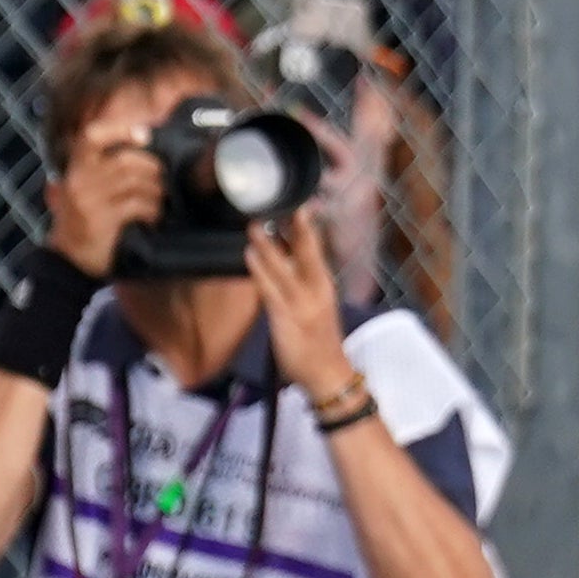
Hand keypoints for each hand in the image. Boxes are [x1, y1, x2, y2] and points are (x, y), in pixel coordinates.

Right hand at [45, 117, 165, 277]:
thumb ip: (104, 170)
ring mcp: (88, 200)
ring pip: (136, 182)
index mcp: (75, 169)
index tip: (143, 135)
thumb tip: (143, 144)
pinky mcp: (101, 220)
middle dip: (153, 170)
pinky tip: (153, 219)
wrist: (68, 258)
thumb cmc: (85, 220)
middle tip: (162, 183)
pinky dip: (153, 211)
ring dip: (157, 193)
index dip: (119, 130)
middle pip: (125, 161)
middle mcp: (78, 181)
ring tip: (160, 203)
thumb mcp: (85, 190)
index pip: (91, 137)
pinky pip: (137, 205)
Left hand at [250, 205, 355, 399]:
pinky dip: (260, 270)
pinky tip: (250, 255)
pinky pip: (270, 289)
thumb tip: (280, 257)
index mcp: (324, 284)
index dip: (307, 225)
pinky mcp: (286, 317)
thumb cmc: (319, 341)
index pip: (315, 248)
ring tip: (253, 225)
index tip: (298, 203)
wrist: (328, 374)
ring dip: (267, 244)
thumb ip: (300, 282)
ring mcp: (302, 303)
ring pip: (283, 267)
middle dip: (293, 226)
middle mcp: (317, 289)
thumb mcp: (316, 305)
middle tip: (278, 203)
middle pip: (305, 251)